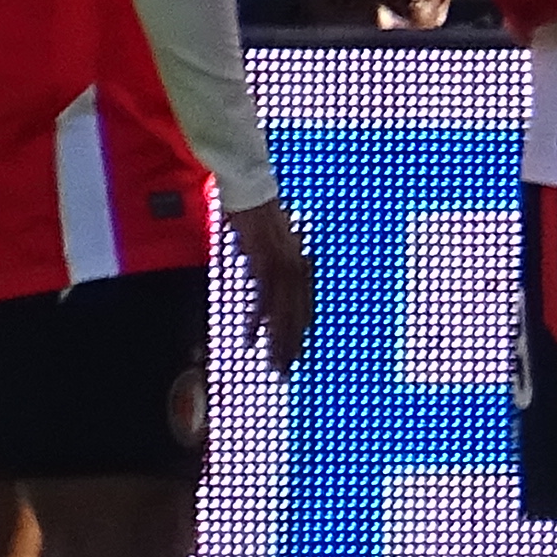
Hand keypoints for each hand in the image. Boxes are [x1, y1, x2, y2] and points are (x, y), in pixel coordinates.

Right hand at [233, 190, 314, 374]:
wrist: (250, 188)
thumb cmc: (258, 211)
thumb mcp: (274, 238)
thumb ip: (277, 258)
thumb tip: (275, 272)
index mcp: (300, 260)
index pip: (306, 301)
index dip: (302, 326)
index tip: (301, 349)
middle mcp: (296, 265)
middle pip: (298, 312)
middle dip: (293, 342)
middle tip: (288, 368)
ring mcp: (282, 265)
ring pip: (284, 312)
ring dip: (278, 340)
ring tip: (274, 365)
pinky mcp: (263, 263)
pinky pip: (262, 300)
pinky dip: (257, 322)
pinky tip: (251, 340)